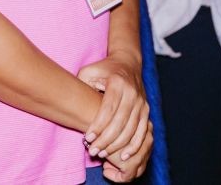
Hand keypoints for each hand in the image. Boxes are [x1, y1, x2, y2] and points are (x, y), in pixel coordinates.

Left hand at [78, 53, 151, 177]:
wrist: (127, 63)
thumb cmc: (103, 69)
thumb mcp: (89, 71)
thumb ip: (81, 84)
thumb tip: (74, 103)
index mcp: (118, 83)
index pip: (108, 109)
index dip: (98, 125)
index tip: (87, 138)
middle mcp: (132, 93)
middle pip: (120, 122)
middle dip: (105, 140)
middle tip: (92, 150)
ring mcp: (141, 103)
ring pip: (131, 130)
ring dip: (117, 145)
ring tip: (102, 153)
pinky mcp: (146, 111)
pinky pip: (143, 132)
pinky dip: (134, 146)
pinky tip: (124, 156)